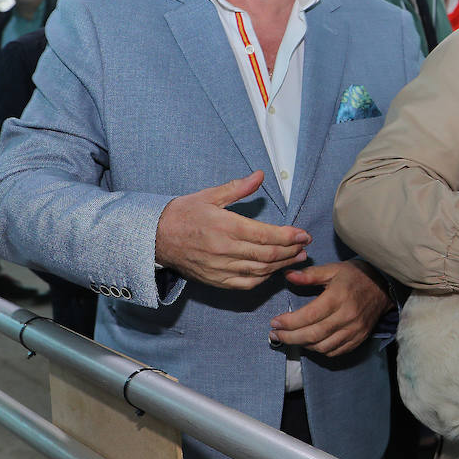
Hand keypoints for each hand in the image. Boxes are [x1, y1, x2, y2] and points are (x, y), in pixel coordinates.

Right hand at [155, 171, 310, 289]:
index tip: (304, 234)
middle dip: (291, 251)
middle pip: (268, 254)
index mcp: (225, 226)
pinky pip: (246, 283)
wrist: (154, 237)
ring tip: (297, 257)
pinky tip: (273, 270)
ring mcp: (219, 268)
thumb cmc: (183, 213)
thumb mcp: (209, 195)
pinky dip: (263, 278)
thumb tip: (260, 175)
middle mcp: (224, 249)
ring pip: (260, 270)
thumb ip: (238, 188)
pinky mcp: (215, 280)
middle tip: (305, 246)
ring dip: (282, 265)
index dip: (289, 236)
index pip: (266, 235)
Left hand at [269, 260, 392, 355]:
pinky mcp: (359, 338)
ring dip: (303, 345)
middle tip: (275, 335)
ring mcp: (354, 329)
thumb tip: (288, 275)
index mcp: (338, 297)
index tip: (275, 323)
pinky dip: (320, 350)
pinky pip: (335, 351)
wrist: (385, 286)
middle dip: (290, 338)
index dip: (288, 322)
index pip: (308, 316)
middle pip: (313, 335)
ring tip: (291, 338)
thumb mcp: (333, 269)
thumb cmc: (356, 276)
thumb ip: (310, 275)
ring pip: (323, 347)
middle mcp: (346, 316)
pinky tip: (311, 342)